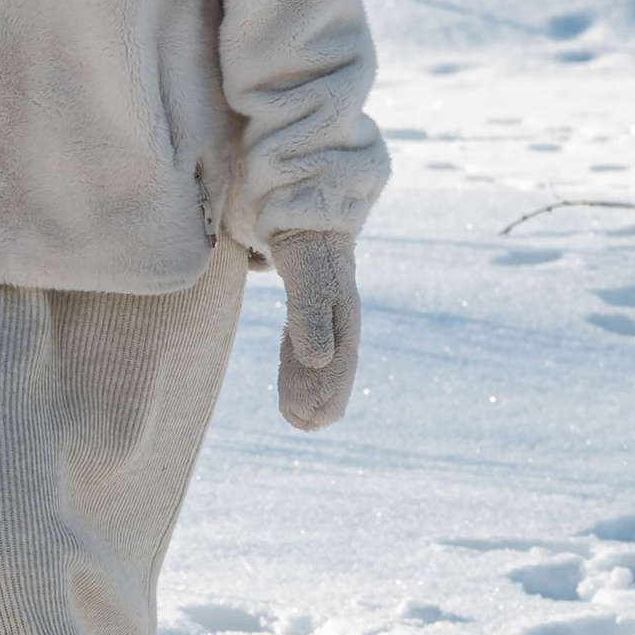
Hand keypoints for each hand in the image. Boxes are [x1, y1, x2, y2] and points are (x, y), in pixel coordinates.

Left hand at [269, 233, 359, 429]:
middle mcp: (338, 317)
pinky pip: (308, 342)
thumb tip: (319, 362)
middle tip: (299, 424)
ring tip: (294, 415)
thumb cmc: (307, 243)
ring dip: (308, 386)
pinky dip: (299, 366)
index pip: (339, 365)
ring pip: (321, 359)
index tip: (309, 419)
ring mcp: (325, 311)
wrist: (306, 210)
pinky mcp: (310, 304)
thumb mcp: (307, 277)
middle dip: (319, 397)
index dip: (327, 394)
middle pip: (333, 367)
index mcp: (344, 314)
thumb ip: (310, 317)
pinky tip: (290, 381)